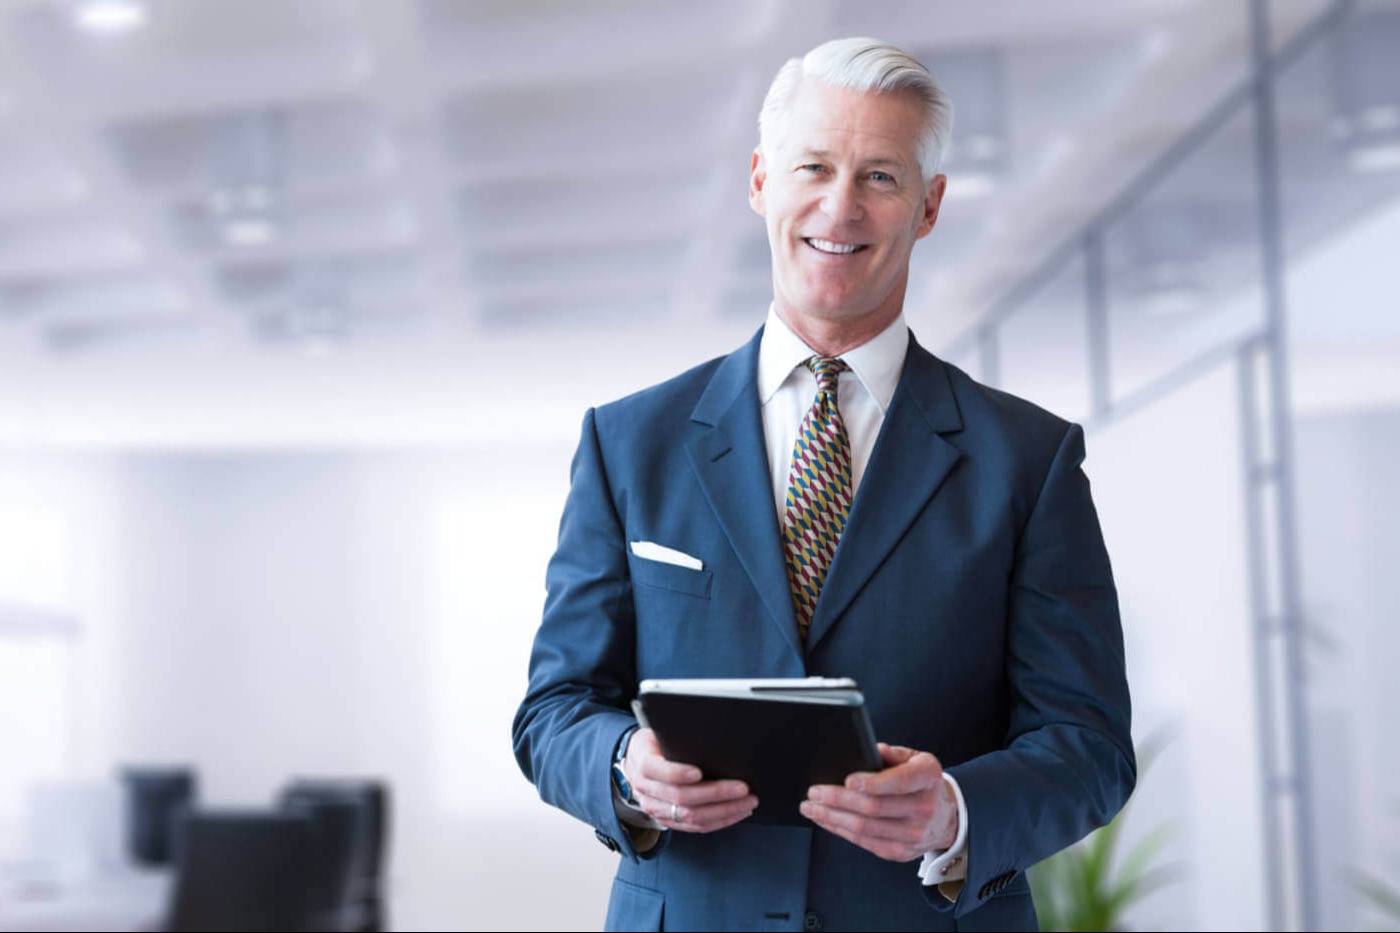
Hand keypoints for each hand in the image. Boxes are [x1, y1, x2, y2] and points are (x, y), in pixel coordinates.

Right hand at [623, 728, 757, 831]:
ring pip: (692, 817)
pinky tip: (737, 812)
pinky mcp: (668, 821)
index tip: (699, 771)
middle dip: (716, 794)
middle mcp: (646, 791)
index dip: (678, 773)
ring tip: (747, 802)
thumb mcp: (658, 732)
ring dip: (724, 811)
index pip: (658, 771)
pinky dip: (720, 821)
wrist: (635, 762)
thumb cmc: (654, 743)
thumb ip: (676, 737)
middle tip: (742, 788)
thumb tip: (709, 737)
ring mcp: (656, 809)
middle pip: (681, 798)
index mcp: (642, 764)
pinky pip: (696, 826)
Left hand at [799, 743, 958, 860]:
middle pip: (874, 807)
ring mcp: (913, 834)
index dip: (873, 782)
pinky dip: (840, 830)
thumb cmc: (921, 780)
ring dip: (832, 817)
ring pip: (864, 828)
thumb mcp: (914, 758)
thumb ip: (892, 753)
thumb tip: (869, 750)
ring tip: (810, 807)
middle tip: (814, 792)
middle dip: (838, 799)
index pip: (900, 781)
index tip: (847, 779)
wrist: (945, 816)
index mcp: (928, 777)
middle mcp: (924, 808)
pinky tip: (825, 820)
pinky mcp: (900, 852)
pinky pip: (863, 842)